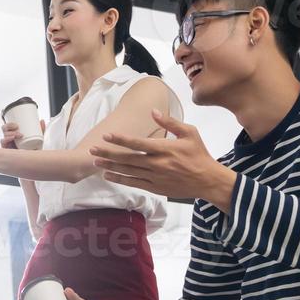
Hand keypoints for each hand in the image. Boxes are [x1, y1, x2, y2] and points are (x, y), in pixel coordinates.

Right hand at [0, 117, 46, 149]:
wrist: (33, 161)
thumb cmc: (33, 150)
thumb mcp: (38, 138)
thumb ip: (40, 130)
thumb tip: (42, 121)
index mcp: (14, 135)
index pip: (8, 128)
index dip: (9, 124)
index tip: (16, 124)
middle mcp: (9, 141)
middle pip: (4, 132)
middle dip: (9, 128)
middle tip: (17, 129)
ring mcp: (8, 147)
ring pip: (4, 139)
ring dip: (9, 135)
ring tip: (16, 136)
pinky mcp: (8, 153)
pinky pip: (3, 148)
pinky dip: (6, 141)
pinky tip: (10, 140)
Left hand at [88, 110, 237, 205]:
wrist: (207, 180)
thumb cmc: (199, 154)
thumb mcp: (190, 133)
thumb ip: (170, 122)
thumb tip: (153, 111)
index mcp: (164, 148)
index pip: (138, 143)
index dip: (120, 140)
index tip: (107, 136)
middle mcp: (157, 163)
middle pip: (127, 158)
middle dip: (108, 154)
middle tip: (92, 150)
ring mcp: (155, 177)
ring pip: (127, 171)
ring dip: (110, 167)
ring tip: (95, 162)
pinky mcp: (155, 187)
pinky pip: (133, 183)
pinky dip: (120, 179)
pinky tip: (108, 175)